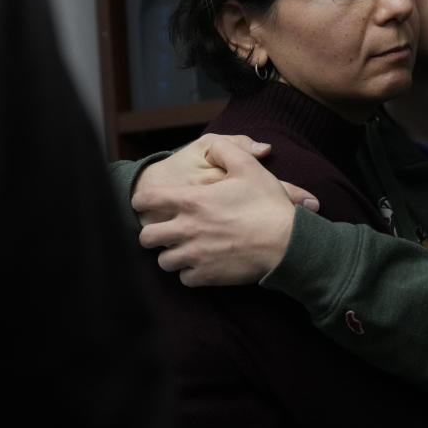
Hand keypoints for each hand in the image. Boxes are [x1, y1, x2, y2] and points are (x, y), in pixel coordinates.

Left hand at [135, 135, 315, 285]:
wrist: (286, 242)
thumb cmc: (267, 204)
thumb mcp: (248, 167)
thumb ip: (226, 149)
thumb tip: (213, 148)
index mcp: (192, 201)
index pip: (147, 200)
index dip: (142, 200)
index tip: (146, 203)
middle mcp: (187, 229)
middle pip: (147, 237)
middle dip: (152, 233)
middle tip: (165, 230)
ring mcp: (195, 255)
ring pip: (163, 261)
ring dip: (171, 254)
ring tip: (184, 249)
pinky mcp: (206, 276)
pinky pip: (184, 279)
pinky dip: (189, 273)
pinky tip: (201, 264)